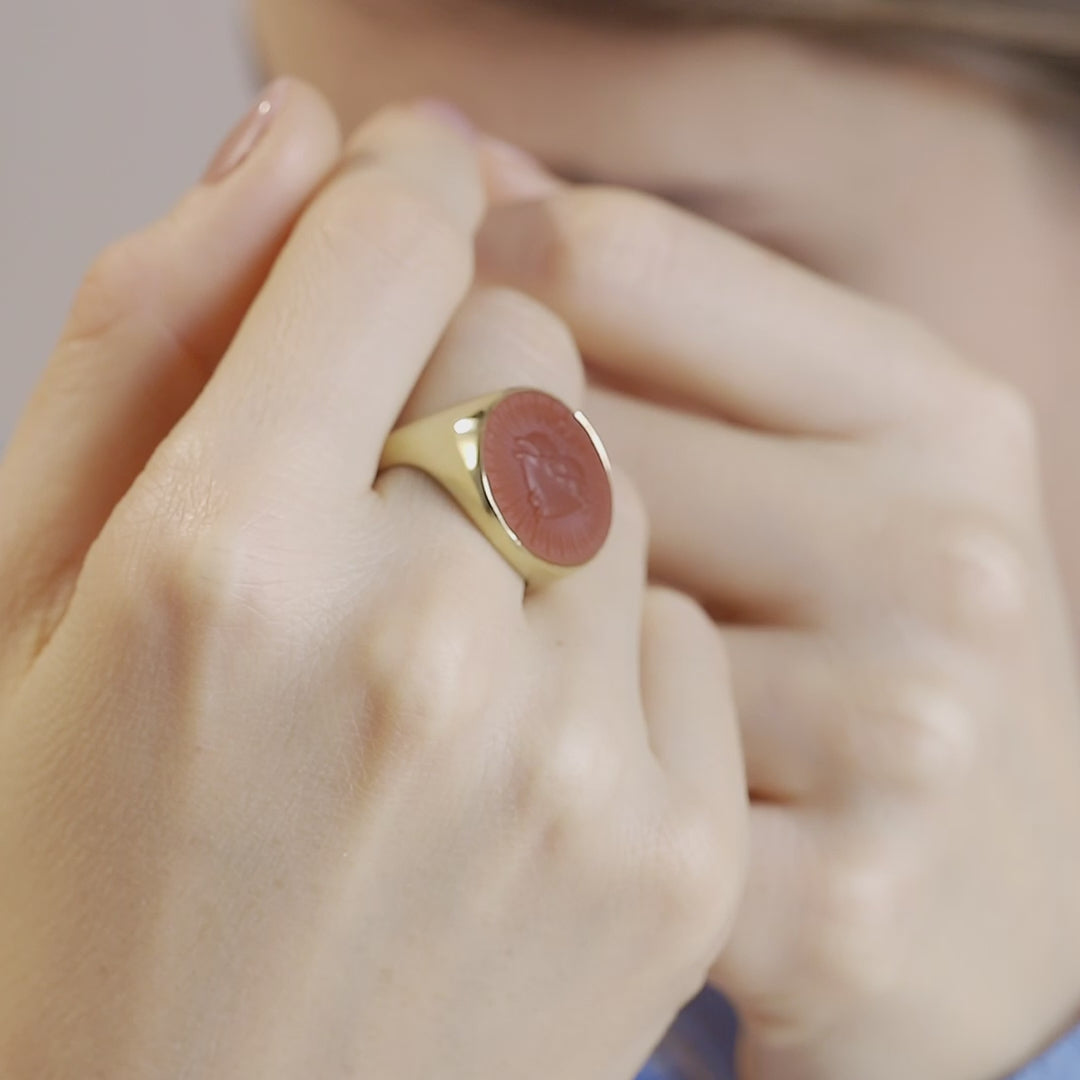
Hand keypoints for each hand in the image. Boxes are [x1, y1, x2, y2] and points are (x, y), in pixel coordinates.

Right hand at [0, 89, 747, 1078]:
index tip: (412, 172)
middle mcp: (417, 651)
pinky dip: (602, 649)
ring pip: (609, 487)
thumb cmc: (72, 880)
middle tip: (376, 486)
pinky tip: (509, 749)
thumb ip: (148, 342)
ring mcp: (570, 768)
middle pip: (521, 351)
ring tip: (427, 652)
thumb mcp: (27, 604)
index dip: (399, 186)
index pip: (386, 251)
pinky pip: (677, 629)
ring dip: (523, 519)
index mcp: (223, 568)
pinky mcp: (672, 858)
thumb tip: (287, 141)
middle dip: (451, 371)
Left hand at [479, 174, 1079, 1078]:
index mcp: (934, 407)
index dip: (474, 294)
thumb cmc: (877, 656)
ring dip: (485, 624)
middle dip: (459, 472)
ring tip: (495, 664)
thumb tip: (481, 166)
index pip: (607, 261)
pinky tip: (534, 784)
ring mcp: (901, 737)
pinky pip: (572, 779)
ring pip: (545, 607)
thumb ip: (673, 315)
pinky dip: (525, 768)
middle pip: (549, 432)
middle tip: (445, 534)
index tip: (435, 350)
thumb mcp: (842, 460)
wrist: (1004, 902)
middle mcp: (940, 554)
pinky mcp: (833, 908)